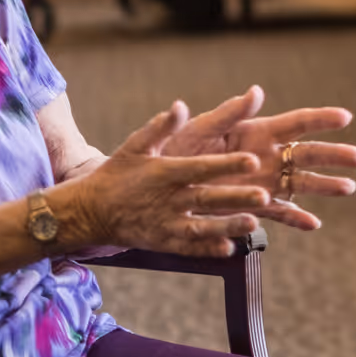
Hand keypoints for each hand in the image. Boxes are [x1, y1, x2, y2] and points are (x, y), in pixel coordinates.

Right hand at [54, 102, 268, 257]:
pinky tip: (229, 250)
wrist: (91, 211)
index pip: (201, 167)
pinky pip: (188, 248)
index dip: (226, 164)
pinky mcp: (163, 243)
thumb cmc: (118, 173)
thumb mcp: (135, 146)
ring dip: (228, 226)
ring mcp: (166, 224)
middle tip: (264, 195)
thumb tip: (180, 106)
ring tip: (253, 223)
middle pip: (207, 198)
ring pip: (202, 227)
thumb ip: (160, 127)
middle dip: (235, 198)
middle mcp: (167, 199)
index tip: (252, 159)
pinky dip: (207, 250)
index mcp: (164, 172)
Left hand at [162, 86, 355, 229]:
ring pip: (301, 183)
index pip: (294, 123)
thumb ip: (227, 113)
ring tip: (349, 188)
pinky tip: (313, 224)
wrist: (157, 187)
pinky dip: (296, 218)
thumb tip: (256, 92)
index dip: (320, 119)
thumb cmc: (176, 150)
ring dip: (325, 186)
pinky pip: (280, 213)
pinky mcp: (252, 207)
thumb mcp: (199, 129)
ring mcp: (261, 182)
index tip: (346, 116)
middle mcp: (264, 156)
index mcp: (254, 132)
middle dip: (335, 155)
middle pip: (306, 154)